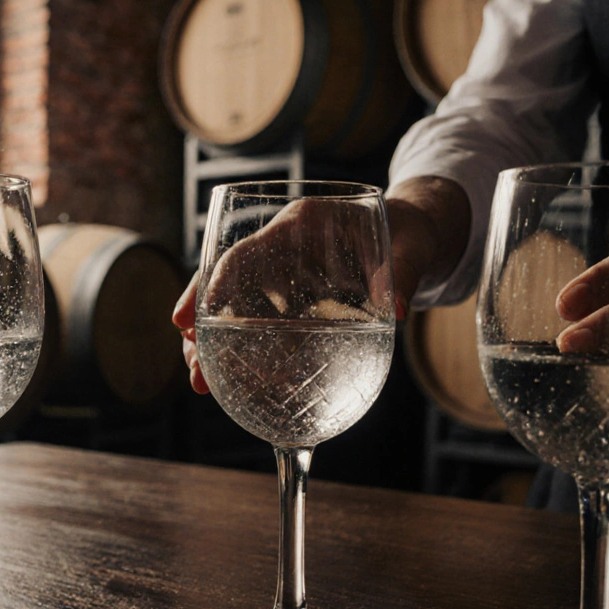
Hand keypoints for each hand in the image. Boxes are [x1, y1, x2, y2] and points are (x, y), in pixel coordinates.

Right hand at [172, 176, 472, 394]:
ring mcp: (283, 271)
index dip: (218, 281)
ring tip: (201, 385)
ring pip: (232, 304)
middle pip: (226, 281)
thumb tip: (396, 311)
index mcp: (302, 223)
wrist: (414, 233)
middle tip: (193, 367)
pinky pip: (256, 319)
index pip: (248, 249)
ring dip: (214, 343)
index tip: (196, 314)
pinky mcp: (291, 295)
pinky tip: (233, 381)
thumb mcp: (412, 247)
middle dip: (203, 324)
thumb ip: (403, 275)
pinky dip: (241, 348)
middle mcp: (282, 245)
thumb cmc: (410, 231)